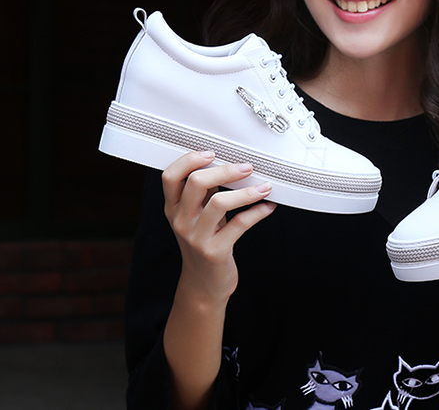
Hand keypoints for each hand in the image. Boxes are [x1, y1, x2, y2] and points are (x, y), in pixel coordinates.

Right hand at [162, 151, 275, 304]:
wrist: (204, 284)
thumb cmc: (204, 241)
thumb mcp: (196, 215)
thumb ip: (203, 191)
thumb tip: (226, 162)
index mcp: (173, 208)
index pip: (170, 176)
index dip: (189, 160)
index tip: (212, 153)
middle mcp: (181, 221)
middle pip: (196, 183)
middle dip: (224, 170)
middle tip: (246, 167)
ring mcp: (196, 237)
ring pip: (219, 202)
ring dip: (246, 191)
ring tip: (264, 187)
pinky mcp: (215, 251)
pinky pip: (239, 225)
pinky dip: (257, 212)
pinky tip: (268, 207)